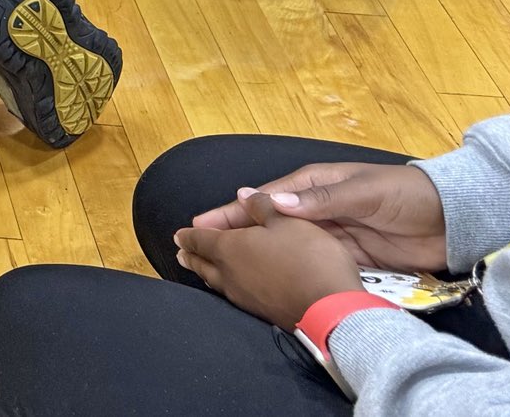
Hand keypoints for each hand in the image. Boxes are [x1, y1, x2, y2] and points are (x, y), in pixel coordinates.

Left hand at [175, 193, 369, 331]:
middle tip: (181, 253)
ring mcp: (245, 298)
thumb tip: (244, 195)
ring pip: (217, 282)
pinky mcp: (263, 313)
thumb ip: (263, 206)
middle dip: (192, 256)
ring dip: (206, 272)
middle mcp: (230, 274)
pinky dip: (226, 287)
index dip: (189, 235)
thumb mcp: (288, 222)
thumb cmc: (309, 259)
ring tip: (201, 269)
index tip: (178, 235)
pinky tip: (233, 290)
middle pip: (203, 263)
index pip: (201, 239)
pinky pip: (234, 296)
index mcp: (230, 248)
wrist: (332, 310)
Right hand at [191, 163, 448, 275]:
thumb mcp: (362, 191)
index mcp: (314, 185)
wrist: (452, 219)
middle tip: (199, 249)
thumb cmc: (403, 194)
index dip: (232, 212)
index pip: (264, 199)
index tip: (202, 224)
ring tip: (226, 269)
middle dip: (236, 234)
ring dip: (258, 253)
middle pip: (268, 224)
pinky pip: (311, 262)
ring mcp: (331, 234)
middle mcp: (316, 209)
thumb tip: (269, 200)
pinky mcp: (348, 257)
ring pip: (285, 245)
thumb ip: (319, 199)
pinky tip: (269, 279)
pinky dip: (288, 268)